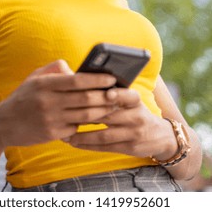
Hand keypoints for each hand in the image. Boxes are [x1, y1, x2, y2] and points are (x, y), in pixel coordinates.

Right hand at [0, 60, 118, 148]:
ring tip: (113, 107)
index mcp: (46, 84)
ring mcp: (51, 119)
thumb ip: (56, 69)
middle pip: (86, 99)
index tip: (111, 79)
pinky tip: (96, 120)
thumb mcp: (35, 77)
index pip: (78, 80)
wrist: (3, 123)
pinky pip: (76, 128)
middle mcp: (48, 101)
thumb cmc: (24, 97)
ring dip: (102, 112)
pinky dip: (87, 124)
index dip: (97, 80)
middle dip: (105, 97)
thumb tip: (76, 70)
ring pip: (85, 116)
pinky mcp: (52, 134)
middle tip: (118, 94)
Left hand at [64, 88, 178, 159]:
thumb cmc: (135, 111)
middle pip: (110, 115)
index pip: (129, 96)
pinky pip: (106, 148)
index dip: (119, 94)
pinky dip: (88, 146)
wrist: (159, 135)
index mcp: (136, 101)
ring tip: (66, 135)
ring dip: (84, 136)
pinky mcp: (130, 148)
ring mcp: (134, 133)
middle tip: (67, 114)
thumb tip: (85, 79)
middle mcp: (137, 116)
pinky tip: (75, 143)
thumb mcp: (131, 100)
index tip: (108, 93)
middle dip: (87, 115)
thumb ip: (114, 92)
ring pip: (105, 135)